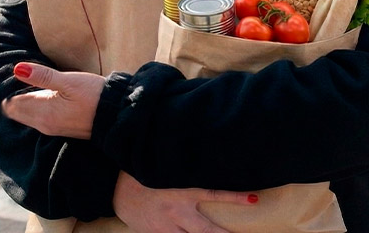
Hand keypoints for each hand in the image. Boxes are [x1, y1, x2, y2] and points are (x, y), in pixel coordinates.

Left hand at [1, 62, 102, 138]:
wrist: (118, 114)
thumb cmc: (95, 95)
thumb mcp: (70, 81)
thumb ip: (43, 76)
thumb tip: (17, 69)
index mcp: (43, 113)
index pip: (12, 104)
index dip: (10, 90)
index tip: (12, 76)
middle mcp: (44, 124)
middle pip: (17, 112)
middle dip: (14, 98)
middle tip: (20, 79)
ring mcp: (53, 128)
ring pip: (28, 116)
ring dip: (26, 103)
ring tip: (32, 86)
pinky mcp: (62, 129)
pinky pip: (39, 119)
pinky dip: (36, 109)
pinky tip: (45, 97)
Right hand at [114, 171, 259, 232]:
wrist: (114, 189)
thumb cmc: (145, 172)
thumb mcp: (167, 166)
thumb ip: (187, 166)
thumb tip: (208, 145)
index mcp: (183, 191)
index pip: (215, 194)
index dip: (236, 198)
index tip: (254, 201)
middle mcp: (177, 212)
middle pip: (207, 231)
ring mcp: (166, 227)